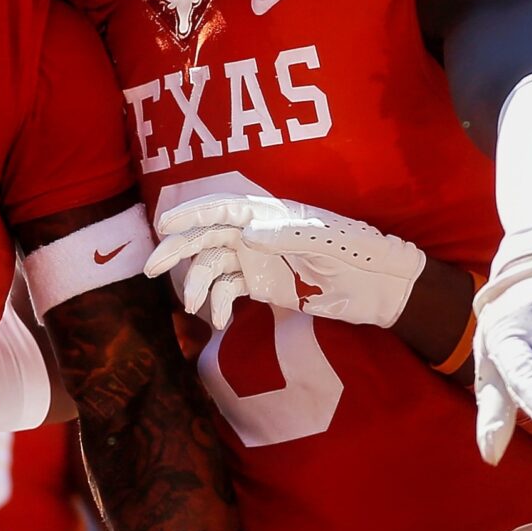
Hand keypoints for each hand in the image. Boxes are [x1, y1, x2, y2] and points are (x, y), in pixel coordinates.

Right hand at [147, 194, 426, 330]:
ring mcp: (259, 260)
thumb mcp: (328, 244)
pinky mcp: (263, 285)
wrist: (381, 287)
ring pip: (214, 266)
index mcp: (273, 216)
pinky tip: (217, 321)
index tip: (164, 225)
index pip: (225, 209)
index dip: (193, 214)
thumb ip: (288, 236)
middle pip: (209, 236)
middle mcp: (259, 234)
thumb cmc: (360, 254)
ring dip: (197, 284)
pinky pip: (228, 290)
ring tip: (192, 308)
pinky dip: (217, 304)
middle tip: (150, 268)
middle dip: (178, 250)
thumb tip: (246, 232)